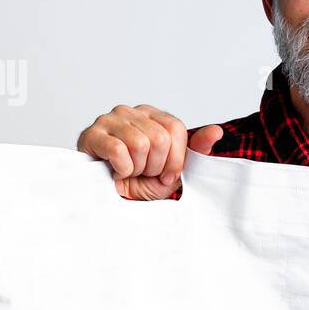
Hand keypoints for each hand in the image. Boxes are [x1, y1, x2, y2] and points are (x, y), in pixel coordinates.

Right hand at [76, 103, 223, 199]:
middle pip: (159, 138)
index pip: (176, 128)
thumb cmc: (139, 180)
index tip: (166, 174)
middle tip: (144, 172)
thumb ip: (196, 150)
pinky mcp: (92, 134)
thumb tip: (216, 131)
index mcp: (153, 116)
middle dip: (155, 166)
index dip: (175, 158)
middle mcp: (131, 111)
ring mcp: (109, 120)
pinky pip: (118, 151)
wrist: (109, 197)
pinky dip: (121, 169)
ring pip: (140, 144)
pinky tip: (116, 170)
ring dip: (138, 168)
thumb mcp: (174, 169)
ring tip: (130, 171)